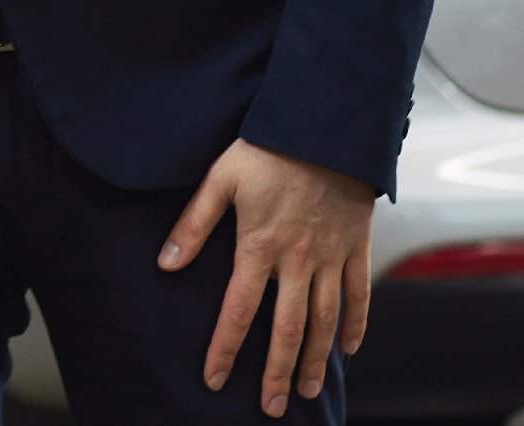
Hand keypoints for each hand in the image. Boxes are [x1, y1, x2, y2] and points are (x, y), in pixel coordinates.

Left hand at [159, 138, 376, 416]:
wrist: (328, 126)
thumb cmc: (268, 149)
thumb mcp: (220, 179)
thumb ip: (194, 224)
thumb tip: (165, 264)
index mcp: (260, 246)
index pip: (237, 311)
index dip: (223, 348)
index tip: (213, 379)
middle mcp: (299, 261)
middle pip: (286, 330)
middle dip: (275, 373)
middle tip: (270, 407)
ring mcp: (332, 257)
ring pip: (324, 321)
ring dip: (313, 359)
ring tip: (303, 390)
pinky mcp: (356, 248)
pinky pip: (359, 295)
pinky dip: (355, 325)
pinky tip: (347, 349)